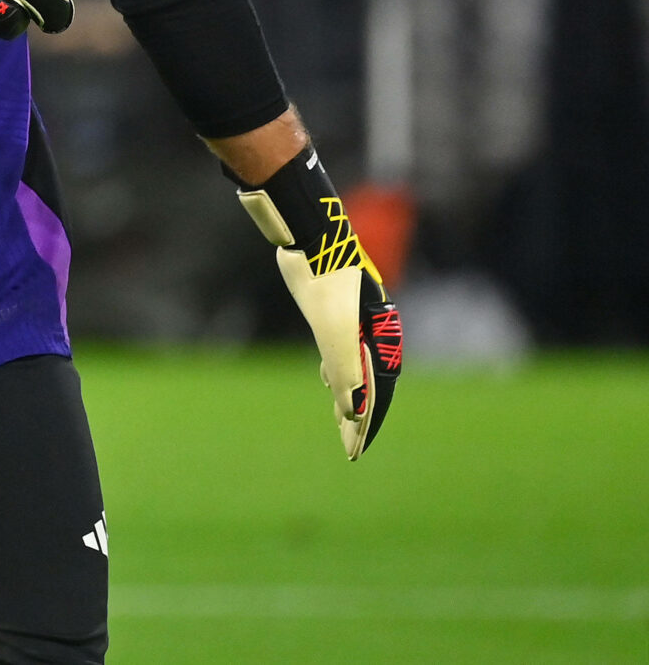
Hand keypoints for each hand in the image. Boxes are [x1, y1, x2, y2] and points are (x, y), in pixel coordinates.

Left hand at [234, 149, 402, 458]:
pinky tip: (325, 382)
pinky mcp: (331, 314)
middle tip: (350, 448)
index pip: (377, 394)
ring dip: (348, 396)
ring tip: (342, 421)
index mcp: (379, 343)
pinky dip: (336, 372)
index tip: (356, 451)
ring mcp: (353, 325)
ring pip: (355, 370)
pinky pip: (340, 352)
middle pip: (370, 386)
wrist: (311, 239)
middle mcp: (372, 336)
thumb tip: (353, 412)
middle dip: (360, 419)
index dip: (367, 425)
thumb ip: (344, 371)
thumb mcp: (334, 333)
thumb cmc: (326, 284)